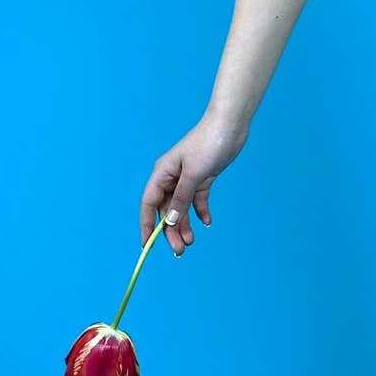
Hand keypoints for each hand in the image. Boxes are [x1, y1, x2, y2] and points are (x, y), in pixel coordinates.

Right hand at [139, 109, 247, 255]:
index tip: (146, 246)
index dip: (145, 225)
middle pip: (166, 210)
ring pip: (181, 208)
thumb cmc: (208, 143)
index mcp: (162, 173)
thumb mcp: (194, 174)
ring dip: (184, 225)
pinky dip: (200, 212)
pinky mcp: (203, 178)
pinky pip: (197, 200)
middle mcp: (171, 177)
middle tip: (179, 250)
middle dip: (170, 230)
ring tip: (191, 241)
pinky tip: (206, 222)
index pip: (148, 204)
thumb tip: (168, 221)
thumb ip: (181, 199)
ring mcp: (187, 178)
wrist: (230, 125)